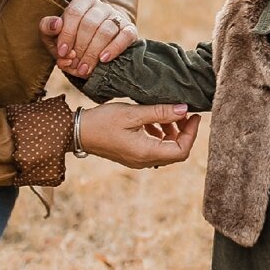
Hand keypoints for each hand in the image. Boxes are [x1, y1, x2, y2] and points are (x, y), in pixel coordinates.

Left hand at [40, 0, 137, 79]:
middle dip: (80, 47)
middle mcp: (101, 6)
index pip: (75, 13)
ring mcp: (117, 17)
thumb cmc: (74, 38)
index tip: (62, 52)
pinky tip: (103, 60)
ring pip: (106, 30)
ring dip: (93, 52)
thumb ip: (47, 28)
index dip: (67, 34)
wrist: (99, 44)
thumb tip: (56, 25)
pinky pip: (125, 36)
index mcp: (83, 1)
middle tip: (74, 64)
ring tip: (85, 68)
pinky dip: (114, 48)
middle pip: (90, 23)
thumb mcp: (55, 34)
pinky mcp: (130, 29)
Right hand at [77, 101, 200, 167]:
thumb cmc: (103, 122)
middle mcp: (144, 160)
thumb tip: (184, 109)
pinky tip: (152, 120)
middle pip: (176, 152)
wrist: (76, 132)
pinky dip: (159, 134)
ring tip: (167, 114)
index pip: (181, 150)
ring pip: (165, 150)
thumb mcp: (133, 113)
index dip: (192, 134)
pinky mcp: (132, 154)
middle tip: (183, 113)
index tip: (194, 115)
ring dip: (171, 132)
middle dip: (183, 132)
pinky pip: (154, 148)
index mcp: (146, 152)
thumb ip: (160, 112)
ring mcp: (137, 159)